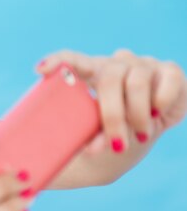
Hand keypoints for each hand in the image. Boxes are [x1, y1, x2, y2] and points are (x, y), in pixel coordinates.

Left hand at [35, 49, 186, 154]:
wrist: (140, 135)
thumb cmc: (106, 133)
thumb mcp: (93, 134)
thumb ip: (85, 138)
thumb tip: (83, 151)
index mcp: (90, 74)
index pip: (71, 60)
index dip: (57, 61)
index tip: (40, 70)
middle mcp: (116, 64)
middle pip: (109, 77)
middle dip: (112, 115)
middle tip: (116, 144)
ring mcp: (144, 64)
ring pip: (137, 82)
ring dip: (137, 115)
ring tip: (138, 135)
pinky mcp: (170, 71)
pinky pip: (168, 80)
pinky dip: (162, 102)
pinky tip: (157, 116)